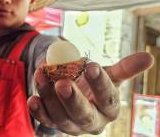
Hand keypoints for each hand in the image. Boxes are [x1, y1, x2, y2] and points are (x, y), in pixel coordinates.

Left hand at [27, 52, 153, 134]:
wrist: (75, 89)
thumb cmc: (92, 82)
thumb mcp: (108, 74)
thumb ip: (124, 68)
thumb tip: (149, 57)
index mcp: (108, 108)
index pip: (107, 98)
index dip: (100, 83)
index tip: (92, 66)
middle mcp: (91, 120)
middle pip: (83, 114)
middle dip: (73, 99)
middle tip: (63, 83)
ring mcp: (70, 124)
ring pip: (60, 116)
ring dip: (49, 96)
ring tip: (41, 74)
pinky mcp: (53, 123)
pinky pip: (44, 119)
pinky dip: (38, 110)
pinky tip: (32, 99)